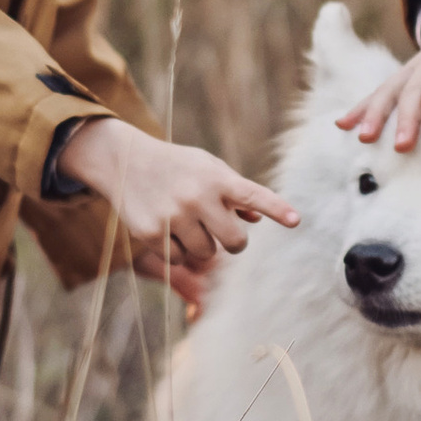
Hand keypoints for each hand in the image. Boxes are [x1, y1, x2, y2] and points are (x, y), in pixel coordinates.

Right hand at [56, 118, 297, 288]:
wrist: (125, 161)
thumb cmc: (177, 166)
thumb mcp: (207, 168)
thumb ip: (234, 192)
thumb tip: (256, 219)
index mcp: (216, 178)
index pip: (253, 195)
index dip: (276, 209)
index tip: (296, 221)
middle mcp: (197, 196)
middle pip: (235, 242)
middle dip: (234, 243)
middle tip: (224, 234)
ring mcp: (174, 216)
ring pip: (207, 254)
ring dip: (202, 246)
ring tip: (188, 225)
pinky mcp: (152, 233)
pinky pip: (179, 259)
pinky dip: (178, 251)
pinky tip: (167, 230)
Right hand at [341, 0, 420, 151]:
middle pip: (415, 89)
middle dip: (405, 118)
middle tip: (400, 148)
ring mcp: (414, 66)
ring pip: (390, 88)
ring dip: (375, 112)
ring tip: (362, 138)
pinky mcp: (403, 74)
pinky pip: (378, 89)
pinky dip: (359, 106)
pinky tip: (341, 125)